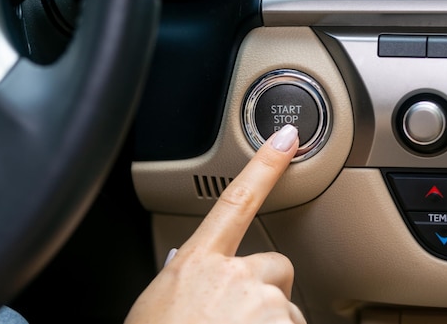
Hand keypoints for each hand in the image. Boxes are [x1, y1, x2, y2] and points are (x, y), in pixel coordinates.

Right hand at [125, 124, 305, 323]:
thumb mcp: (160, 301)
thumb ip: (185, 275)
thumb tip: (193, 264)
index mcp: (199, 262)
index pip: (237, 199)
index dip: (264, 165)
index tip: (286, 140)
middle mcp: (236, 277)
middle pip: (274, 267)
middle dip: (265, 289)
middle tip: (237, 318)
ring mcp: (264, 308)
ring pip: (285, 307)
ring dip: (269, 323)